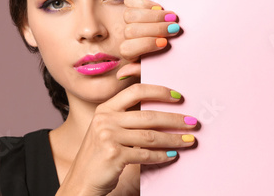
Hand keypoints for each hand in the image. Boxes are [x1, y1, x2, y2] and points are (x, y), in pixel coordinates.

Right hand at [56, 84, 196, 195]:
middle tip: (193, 122)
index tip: (178, 97)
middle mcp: (105, 119)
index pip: (135, 90)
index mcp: (105, 108)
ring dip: (173, 139)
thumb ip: (126, 119)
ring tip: (189, 140)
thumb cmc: (99, 156)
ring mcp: (108, 136)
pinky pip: (145, 154)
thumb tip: (162, 114)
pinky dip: (162, 155)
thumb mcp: (107, 130)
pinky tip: (173, 156)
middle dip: (174, 119)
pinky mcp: (113, 154)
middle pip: (148, 115)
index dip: (159, 91)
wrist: (80, 182)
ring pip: (150, 136)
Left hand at [116, 0, 179, 79]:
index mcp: (132, 51)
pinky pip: (130, 1)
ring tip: (171, 16)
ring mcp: (130, 17)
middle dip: (154, 29)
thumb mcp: (163, 61)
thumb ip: (143, 69)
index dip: (145, 45)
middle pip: (130, 31)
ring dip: (152, 16)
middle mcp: (128, 34)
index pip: (127, 50)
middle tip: (174, 28)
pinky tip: (159, 6)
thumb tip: (120, 75)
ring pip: (129, 16)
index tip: (165, 43)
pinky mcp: (133, 1)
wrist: (184, 24)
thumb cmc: (174, 48)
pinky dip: (145, 3)